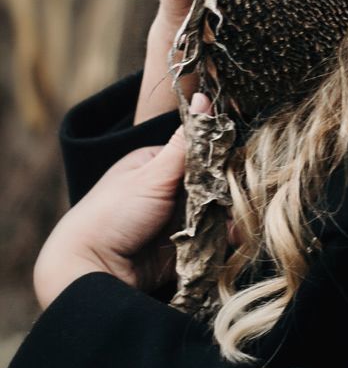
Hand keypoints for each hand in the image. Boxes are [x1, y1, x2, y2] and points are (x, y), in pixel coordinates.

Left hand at [34, 93, 213, 310]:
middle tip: (234, 203)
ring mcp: (173, 220)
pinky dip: (220, 240)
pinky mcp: (179, 248)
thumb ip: (185, 143)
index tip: (232, 170)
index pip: (199, 155)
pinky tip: (231, 240)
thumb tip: (205, 97)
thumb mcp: (152, 175)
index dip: (218, 162)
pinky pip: (209, 240)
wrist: (92, 270)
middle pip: (209, 186)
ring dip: (226, 220)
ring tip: (235, 226)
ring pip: (213, 214)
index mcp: (155, 164)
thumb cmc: (113, 214)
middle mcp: (165, 190)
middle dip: (224, 196)